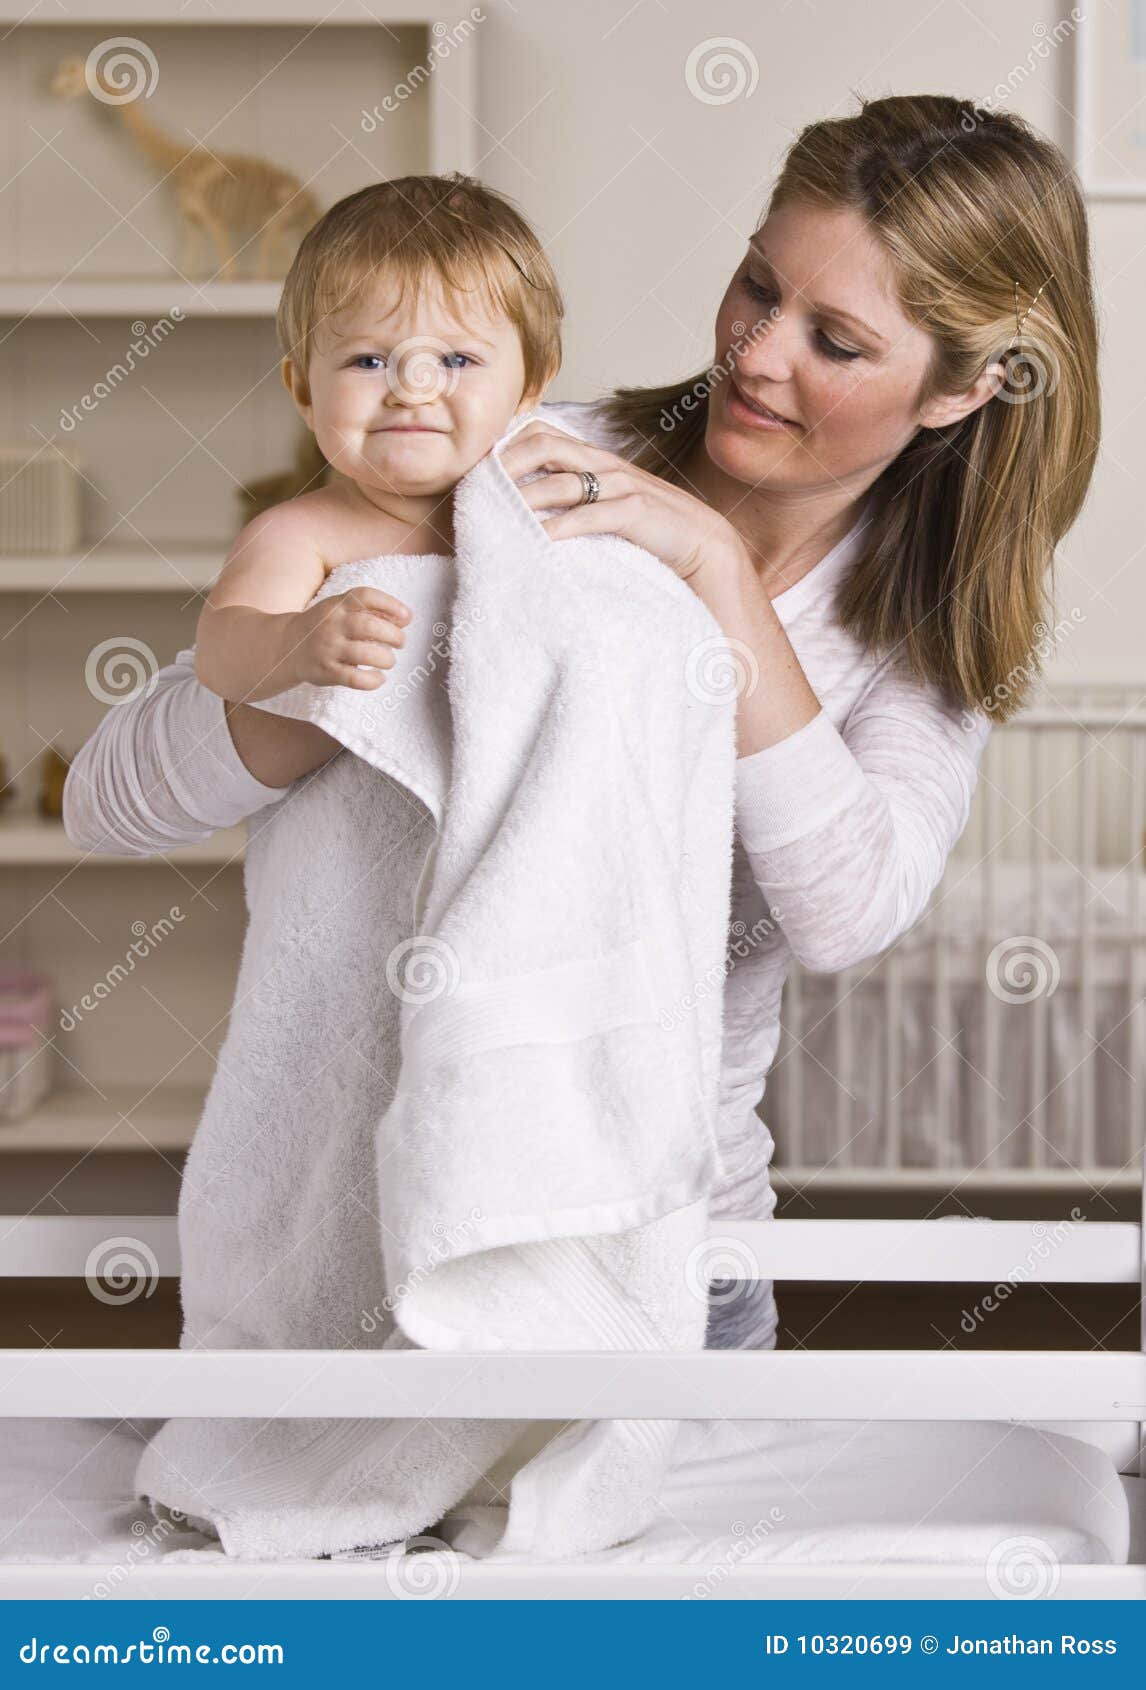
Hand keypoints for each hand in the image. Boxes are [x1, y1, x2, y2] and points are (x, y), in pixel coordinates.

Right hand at [281, 586, 410, 690]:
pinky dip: (373, 680)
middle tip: (400, 643)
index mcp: (337, 605)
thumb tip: (405, 618)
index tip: (407, 617)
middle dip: (393, 635)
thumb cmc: (324, 626)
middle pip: (368, 626)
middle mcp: (332, 624)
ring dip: (386, 658)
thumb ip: (370, 610)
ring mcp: (328, 649)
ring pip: (364, 654)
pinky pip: (355, 679)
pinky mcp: (326, 672)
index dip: (391, 604)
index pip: (365, 596)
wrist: (287, 646)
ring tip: (389, 660)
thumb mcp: (340, 610)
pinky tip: (379, 677)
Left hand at [500, 420, 745, 581]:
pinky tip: (541, 541)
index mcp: (595, 460)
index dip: (506, 448)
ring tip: (498, 520)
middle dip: (505, 467)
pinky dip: (561, 527)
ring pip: (560, 481)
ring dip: (525, 501)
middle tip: (479, 492)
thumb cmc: (652, 529)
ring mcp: (621, 485)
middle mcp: (604, 465)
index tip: (479, 474)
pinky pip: (590, 514)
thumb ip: (578, 499)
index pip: (540, 435)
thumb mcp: (608, 506)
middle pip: (542, 446)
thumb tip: (533, 511)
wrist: (705, 545)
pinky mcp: (636, 511)